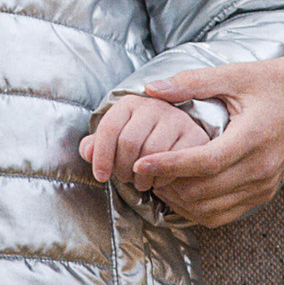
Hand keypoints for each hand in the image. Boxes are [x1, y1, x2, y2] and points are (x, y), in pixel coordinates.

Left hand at [80, 94, 208, 188]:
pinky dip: (162, 179)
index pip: (109, 128)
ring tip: (140, 181)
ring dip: (142, 177)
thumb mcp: (116, 139)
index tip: (100, 176)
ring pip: (152, 153)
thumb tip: (88, 152)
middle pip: (129, 142)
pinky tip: (158, 180)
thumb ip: (96, 145)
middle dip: (123, 169)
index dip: (101, 156)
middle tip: (126, 178)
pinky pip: (175, 163)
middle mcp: (154, 106)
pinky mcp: (195, 136)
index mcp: (130, 103)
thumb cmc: (139, 141)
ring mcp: (177, 119)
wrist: (177, 138)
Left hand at [131, 47, 283, 227]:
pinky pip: (224, 214)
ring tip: (159, 180)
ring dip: (180, 200)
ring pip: (211, 209)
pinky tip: (183, 190)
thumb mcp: (234, 74)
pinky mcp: (265, 193)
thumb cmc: (275, 82)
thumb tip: (152, 88)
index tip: (140, 162)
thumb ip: (192, 82)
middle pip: (203, 192)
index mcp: (252, 139)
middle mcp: (259, 169)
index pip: (202, 163)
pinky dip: (198, 209)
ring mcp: (264, 186)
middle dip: (168, 184)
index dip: (168, 165)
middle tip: (144, 168)